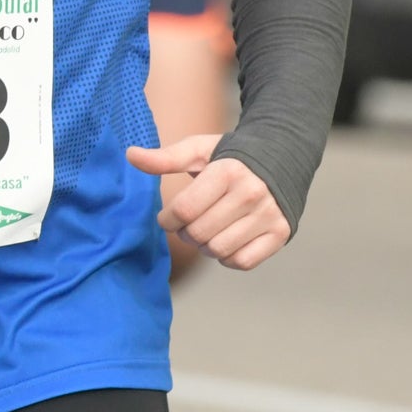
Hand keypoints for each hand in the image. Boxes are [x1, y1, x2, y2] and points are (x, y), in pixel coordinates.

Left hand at [125, 134, 292, 269]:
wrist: (282, 157)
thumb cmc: (231, 156)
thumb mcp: (198, 150)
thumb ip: (165, 158)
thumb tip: (130, 155)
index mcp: (228, 172)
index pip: (184, 210)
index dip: (167, 219)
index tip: (168, 217)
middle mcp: (251, 193)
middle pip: (199, 233)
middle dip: (185, 232)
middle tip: (189, 224)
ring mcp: (269, 215)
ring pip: (219, 250)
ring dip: (205, 246)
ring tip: (208, 230)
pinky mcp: (281, 233)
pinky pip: (243, 261)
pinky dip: (228, 257)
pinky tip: (227, 240)